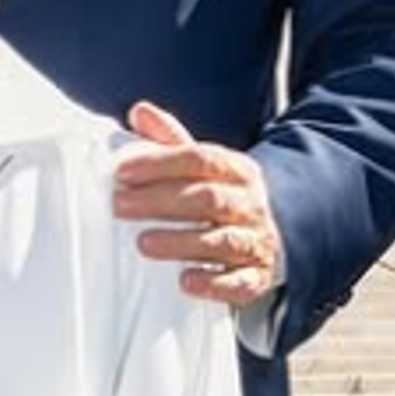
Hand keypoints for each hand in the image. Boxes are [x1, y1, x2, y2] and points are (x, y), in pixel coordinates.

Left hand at [114, 101, 282, 307]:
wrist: (274, 234)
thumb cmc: (223, 195)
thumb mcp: (203, 165)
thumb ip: (171, 139)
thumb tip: (139, 111)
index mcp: (236, 169)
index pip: (199, 159)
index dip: (160, 163)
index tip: (121, 171)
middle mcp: (249, 203)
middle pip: (207, 198)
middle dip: (161, 201)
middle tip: (120, 206)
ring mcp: (256, 240)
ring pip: (223, 240)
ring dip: (181, 242)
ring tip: (144, 243)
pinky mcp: (257, 276)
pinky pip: (240, 282)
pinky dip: (214, 284)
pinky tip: (186, 282)